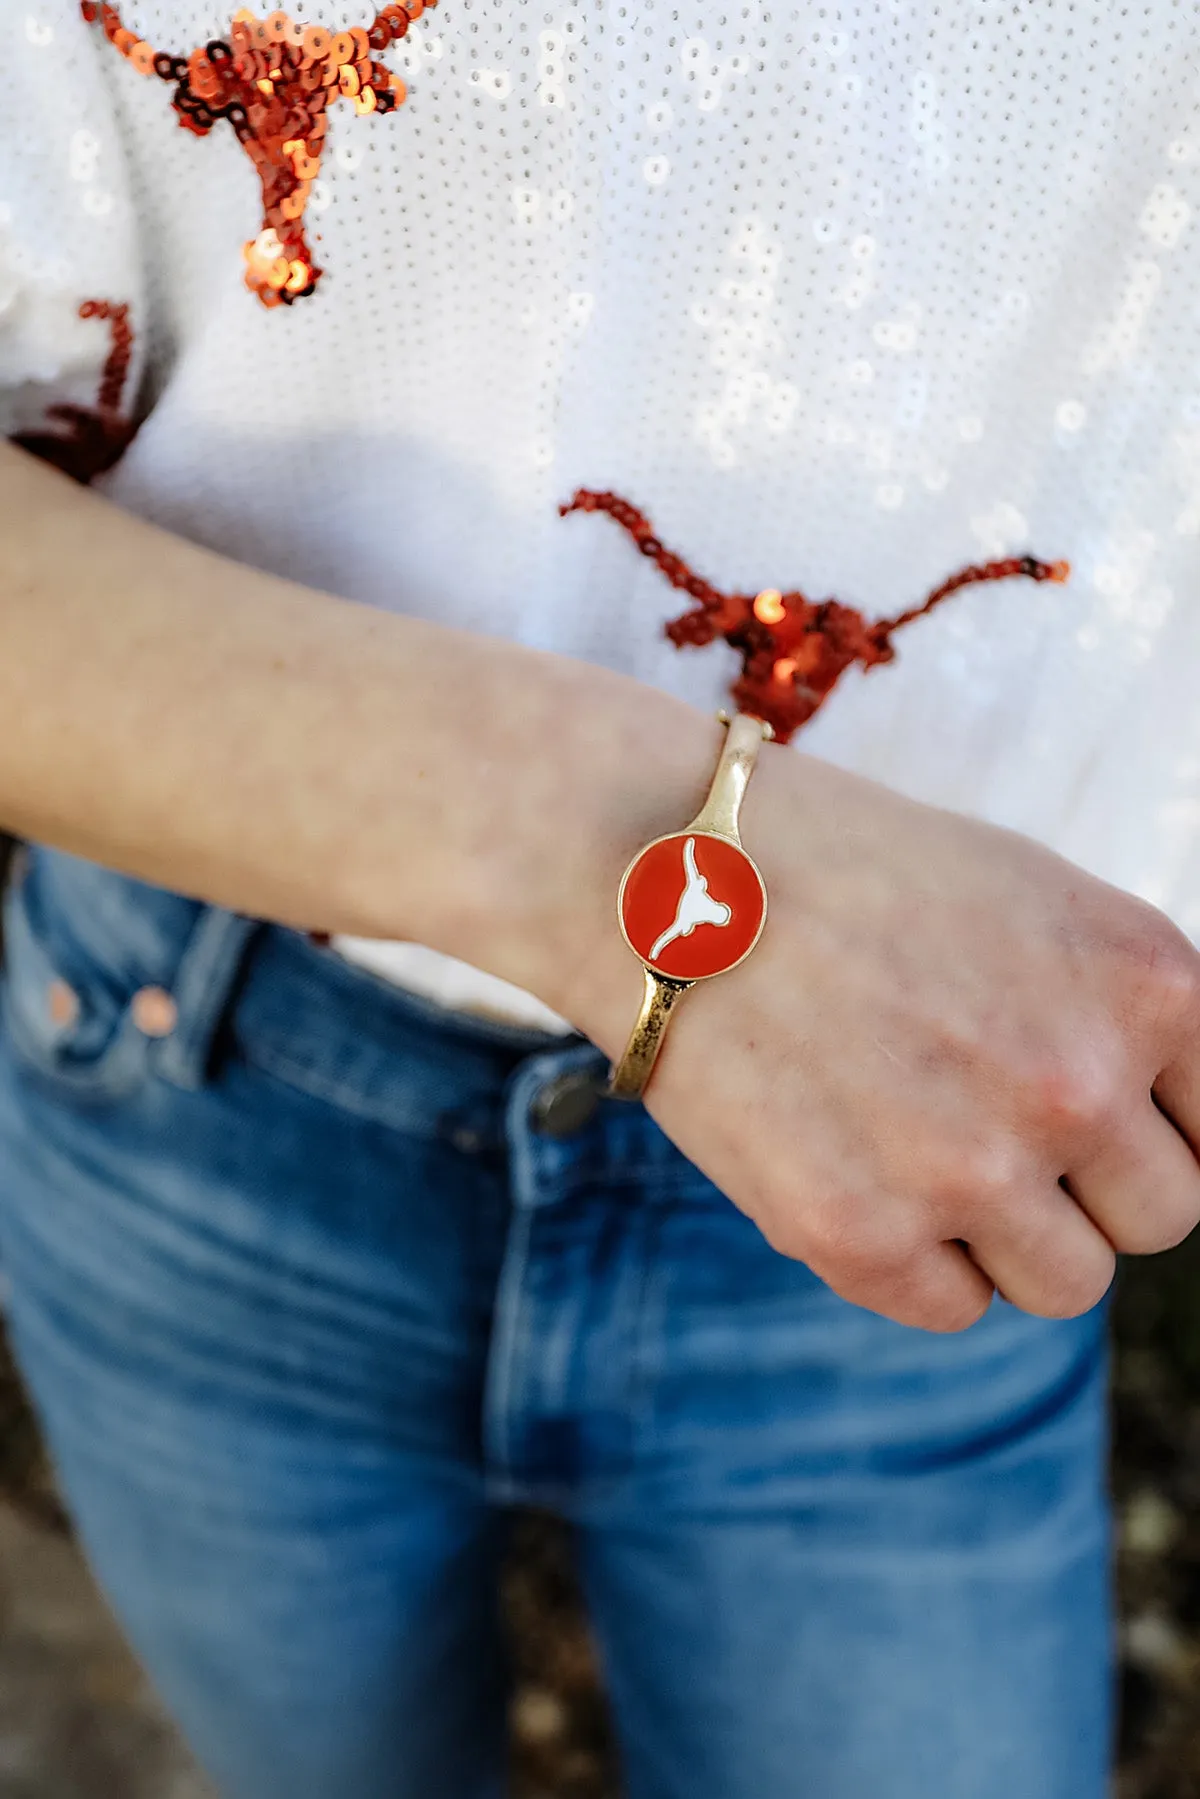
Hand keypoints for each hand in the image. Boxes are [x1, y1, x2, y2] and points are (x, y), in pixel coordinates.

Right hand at [574, 742, 1199, 1331]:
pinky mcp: (859, 1236)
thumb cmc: (847, 871)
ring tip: (914, 1140)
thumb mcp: (1031, 897)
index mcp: (1144, 980)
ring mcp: (969, 1168)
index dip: (1157, 1123)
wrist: (665, 872)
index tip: (1095, 1115)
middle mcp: (1075, 1082)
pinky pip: (953, 1306)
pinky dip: (913, 1257)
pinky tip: (853, 1162)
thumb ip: (1121, 1013)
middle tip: (988, 1120)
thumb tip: (1160, 1131)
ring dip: (1005, 1230)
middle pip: (1159, 1217)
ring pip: (1065, 1281)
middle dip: (1086, 1182)